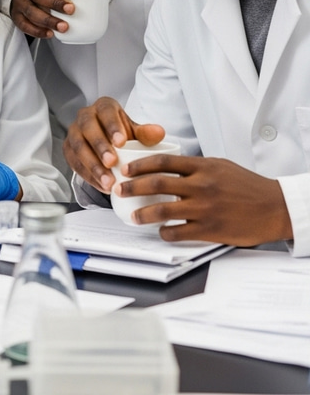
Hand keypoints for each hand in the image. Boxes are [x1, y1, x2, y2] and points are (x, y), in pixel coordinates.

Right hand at [63, 96, 165, 192]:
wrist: (106, 143)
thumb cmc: (121, 134)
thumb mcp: (135, 131)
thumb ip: (145, 133)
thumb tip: (159, 133)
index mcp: (103, 107)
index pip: (105, 112)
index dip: (112, 126)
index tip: (122, 142)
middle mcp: (85, 116)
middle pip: (88, 128)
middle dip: (100, 146)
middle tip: (112, 163)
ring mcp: (74, 132)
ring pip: (78, 147)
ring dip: (92, 165)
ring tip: (108, 182)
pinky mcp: (68, 149)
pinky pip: (74, 163)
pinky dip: (88, 176)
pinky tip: (101, 186)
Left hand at [113, 155, 292, 246]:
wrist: (275, 207)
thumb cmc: (247, 185)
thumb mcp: (220, 166)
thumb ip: (195, 166)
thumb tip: (168, 167)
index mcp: (202, 167)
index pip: (162, 161)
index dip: (140, 165)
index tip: (125, 170)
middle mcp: (201, 185)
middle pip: (156, 183)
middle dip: (132, 187)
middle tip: (119, 190)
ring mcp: (204, 208)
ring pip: (163, 210)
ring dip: (143, 214)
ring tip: (133, 216)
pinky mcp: (210, 229)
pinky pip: (179, 232)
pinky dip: (165, 232)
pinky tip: (161, 232)